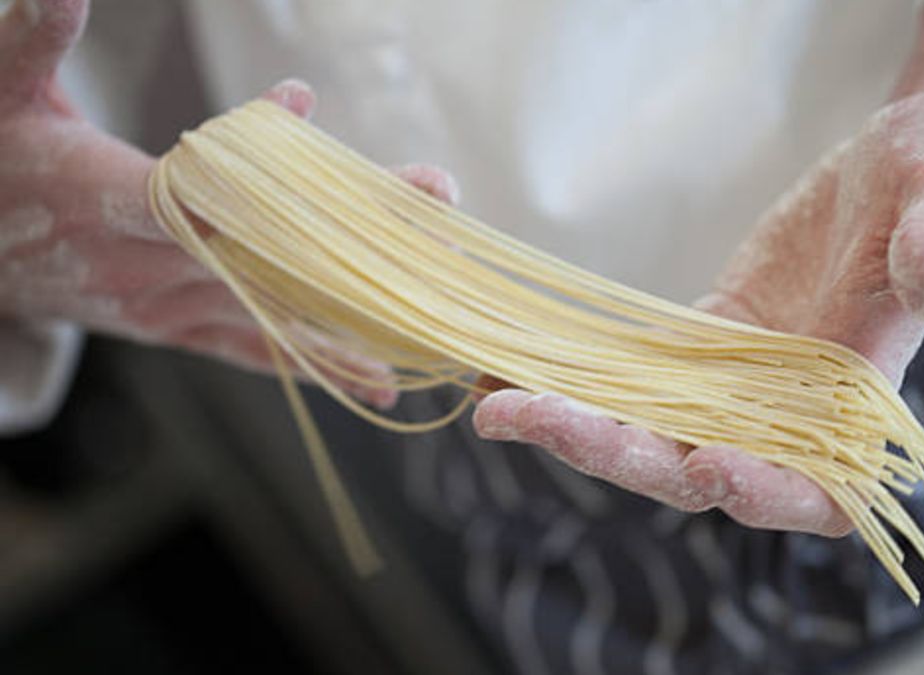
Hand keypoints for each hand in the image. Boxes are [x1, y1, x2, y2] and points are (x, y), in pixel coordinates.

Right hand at [0, 0, 456, 404]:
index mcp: (99, 200)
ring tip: (441, 282)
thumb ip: (35, 39)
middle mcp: (141, 266)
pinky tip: (382, 381)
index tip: (322, 176)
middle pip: (262, 247)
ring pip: (274, 303)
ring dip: (359, 293)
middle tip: (434, 194)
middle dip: (351, 224)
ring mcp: (165, 308)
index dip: (248, 190)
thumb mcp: (2, 92)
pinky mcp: (180, 331)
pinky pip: (256, 352)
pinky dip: (318, 364)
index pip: (181, 196)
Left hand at [474, 92, 923, 534]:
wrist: (898, 162)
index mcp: (863, 401)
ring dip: (578, 424)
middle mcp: (794, 412)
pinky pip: (636, 375)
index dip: (767, 493)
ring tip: (496, 406)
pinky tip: (511, 366)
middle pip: (701, 465)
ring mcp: (742, 383)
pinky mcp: (707, 345)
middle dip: (618, 454)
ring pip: (655, 429)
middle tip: (529, 421)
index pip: (818, 483)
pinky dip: (580, 376)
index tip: (710, 468)